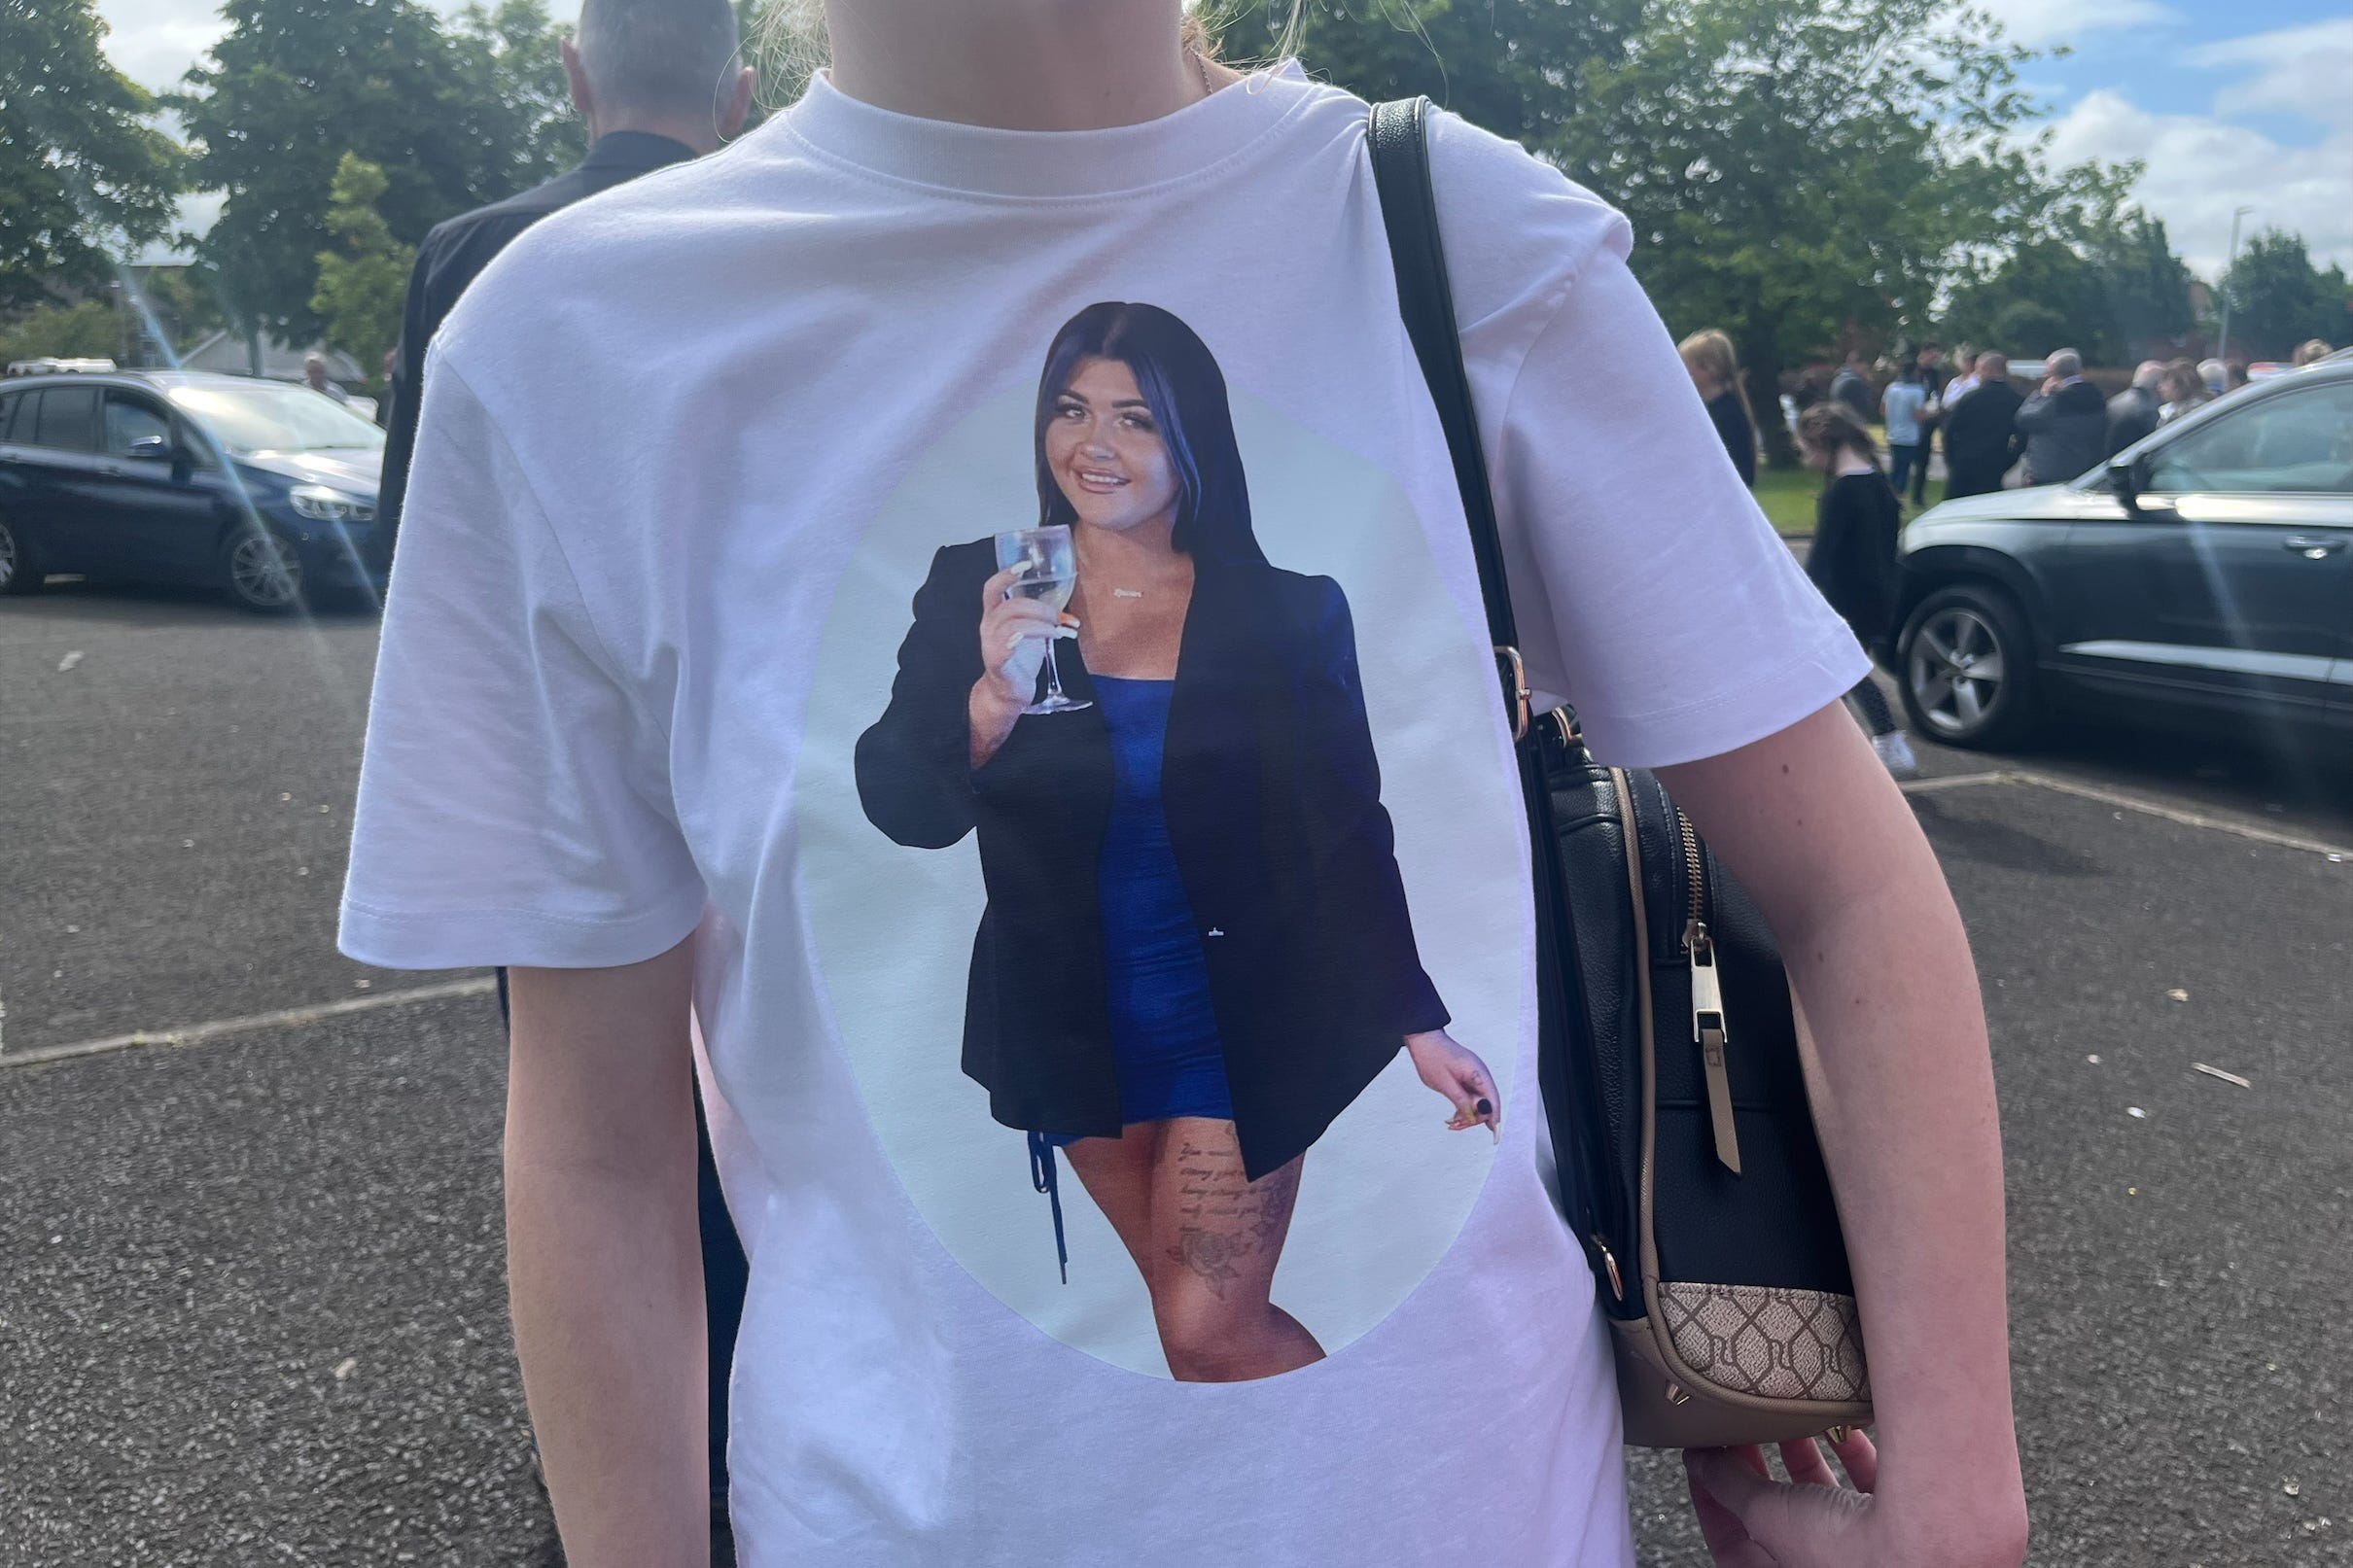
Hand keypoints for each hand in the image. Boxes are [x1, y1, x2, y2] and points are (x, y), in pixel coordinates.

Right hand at [975, 565, 1065, 704]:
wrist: (1009, 693)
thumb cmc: (1020, 659)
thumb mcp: (1031, 632)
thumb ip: (1042, 619)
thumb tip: (1068, 615)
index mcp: (994, 616)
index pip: (992, 588)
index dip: (1006, 575)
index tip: (1026, 565)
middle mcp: (988, 627)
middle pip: (1012, 606)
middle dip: (1040, 608)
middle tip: (1058, 617)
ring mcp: (990, 645)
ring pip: (1013, 625)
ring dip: (1040, 625)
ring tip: (1056, 632)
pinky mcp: (997, 664)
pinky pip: (1004, 648)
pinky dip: (1019, 640)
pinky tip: (1034, 639)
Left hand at [1404, 1029, 1498, 1139]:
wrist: (1424, 1040)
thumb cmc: (1432, 1057)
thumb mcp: (1444, 1082)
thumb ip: (1461, 1099)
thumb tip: (1475, 1116)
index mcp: (1478, 1073)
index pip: (1493, 1100)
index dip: (1495, 1118)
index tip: (1495, 1135)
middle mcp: (1480, 1076)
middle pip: (1486, 1104)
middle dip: (1474, 1118)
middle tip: (1455, 1125)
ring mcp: (1474, 1078)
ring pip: (1478, 1103)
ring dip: (1467, 1115)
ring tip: (1451, 1122)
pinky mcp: (1467, 1080)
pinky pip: (1470, 1098)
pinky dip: (1463, 1108)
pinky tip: (1453, 1117)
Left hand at [1686, 1430, 2023, 1566]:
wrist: (1933, 1546)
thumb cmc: (1847, 1552)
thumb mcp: (1766, 1515)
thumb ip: (1730, 1486)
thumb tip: (1701, 1462)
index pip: (1732, 1544)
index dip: (1712, 1497)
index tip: (1703, 1456)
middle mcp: (1825, 1566)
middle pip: (1779, 1517)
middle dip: (1760, 1469)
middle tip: (1745, 1428)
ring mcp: (1863, 1549)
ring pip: (1823, 1498)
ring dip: (1805, 1454)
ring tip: (1788, 1415)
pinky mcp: (1899, 1524)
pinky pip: (1868, 1484)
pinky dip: (1853, 1452)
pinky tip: (1841, 1423)